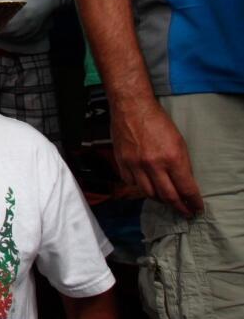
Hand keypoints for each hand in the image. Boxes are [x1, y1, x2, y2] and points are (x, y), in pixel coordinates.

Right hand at [111, 97, 203, 216]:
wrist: (132, 107)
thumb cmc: (157, 121)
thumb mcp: (179, 142)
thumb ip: (181, 164)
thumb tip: (184, 184)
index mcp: (172, 158)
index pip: (186, 189)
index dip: (194, 202)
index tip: (196, 208)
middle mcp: (153, 164)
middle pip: (167, 196)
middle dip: (179, 207)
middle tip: (184, 211)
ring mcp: (135, 164)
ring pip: (148, 193)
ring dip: (158, 199)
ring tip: (164, 198)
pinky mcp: (121, 161)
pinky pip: (130, 182)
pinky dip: (139, 186)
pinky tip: (144, 183)